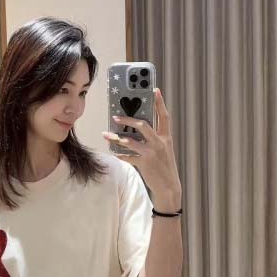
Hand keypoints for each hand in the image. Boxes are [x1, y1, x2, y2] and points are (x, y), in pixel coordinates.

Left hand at [102, 88, 181, 210]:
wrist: (169, 186)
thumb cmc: (164, 166)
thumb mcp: (164, 149)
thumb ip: (154, 138)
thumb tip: (138, 127)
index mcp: (166, 137)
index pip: (164, 116)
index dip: (160, 102)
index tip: (154, 89)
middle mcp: (160, 142)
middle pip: (143, 125)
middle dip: (128, 119)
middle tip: (115, 116)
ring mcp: (152, 153)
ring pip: (130, 141)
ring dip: (116, 137)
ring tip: (106, 134)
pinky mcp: (145, 163)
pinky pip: (127, 156)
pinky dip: (119, 154)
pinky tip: (112, 152)